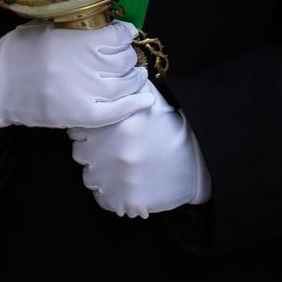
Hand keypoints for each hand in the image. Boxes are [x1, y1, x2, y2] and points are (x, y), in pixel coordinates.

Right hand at [0, 21, 154, 131]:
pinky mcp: (83, 115)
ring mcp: (86, 93)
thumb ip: (77, 26)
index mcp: (76, 40)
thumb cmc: (20, 51)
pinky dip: (135, 104)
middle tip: (124, 55)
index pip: (117, 35)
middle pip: (124, 59)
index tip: (124, 32)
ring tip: (134, 75)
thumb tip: (105, 26)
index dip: (124, 32)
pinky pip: (118, 111)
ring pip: (126, 84)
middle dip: (128, 55)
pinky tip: (145, 99)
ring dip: (134, 78)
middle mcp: (86, 66)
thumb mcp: (47, 26)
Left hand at [67, 87, 211, 217]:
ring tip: (121, 168)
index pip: (79, 130)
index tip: (100, 133)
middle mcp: (114, 152)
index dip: (88, 131)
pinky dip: (112, 194)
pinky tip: (126, 184)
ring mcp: (120, 179)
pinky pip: (104, 200)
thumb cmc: (172, 127)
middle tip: (112, 150)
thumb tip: (108, 79)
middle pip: (81, 154)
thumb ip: (126, 89)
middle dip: (93, 151)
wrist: (202, 161)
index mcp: (118, 124)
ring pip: (90, 178)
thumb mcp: (151, 99)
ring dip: (101, 173)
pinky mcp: (128, 202)